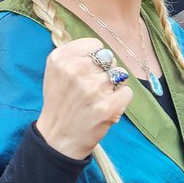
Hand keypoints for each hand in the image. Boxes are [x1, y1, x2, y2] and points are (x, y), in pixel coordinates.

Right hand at [36, 38, 132, 159]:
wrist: (58, 138)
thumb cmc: (61, 102)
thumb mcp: (56, 71)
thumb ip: (75, 54)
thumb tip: (101, 47)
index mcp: (60, 58)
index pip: (95, 44)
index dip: (95, 58)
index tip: (87, 71)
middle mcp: (75, 70)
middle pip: (109, 58)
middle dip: (105, 71)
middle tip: (92, 88)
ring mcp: (92, 89)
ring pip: (120, 74)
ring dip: (114, 86)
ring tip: (99, 97)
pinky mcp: (107, 106)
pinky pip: (127, 92)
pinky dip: (121, 100)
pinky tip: (107, 107)